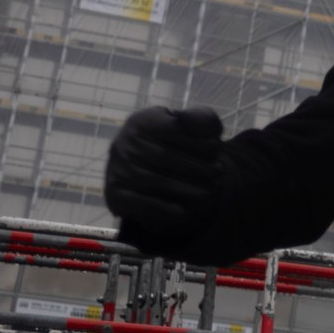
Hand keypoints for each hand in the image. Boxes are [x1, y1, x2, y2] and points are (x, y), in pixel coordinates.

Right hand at [104, 106, 224, 247]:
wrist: (154, 168)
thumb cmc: (177, 142)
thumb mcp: (192, 125)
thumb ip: (201, 119)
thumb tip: (191, 121)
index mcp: (142, 120)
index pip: (171, 128)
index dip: (196, 139)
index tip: (216, 148)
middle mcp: (123, 143)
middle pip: (162, 156)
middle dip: (196, 167)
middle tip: (218, 175)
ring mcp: (116, 169)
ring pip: (152, 181)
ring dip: (185, 190)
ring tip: (209, 194)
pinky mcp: (115, 195)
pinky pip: (139, 204)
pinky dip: (163, 210)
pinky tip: (184, 212)